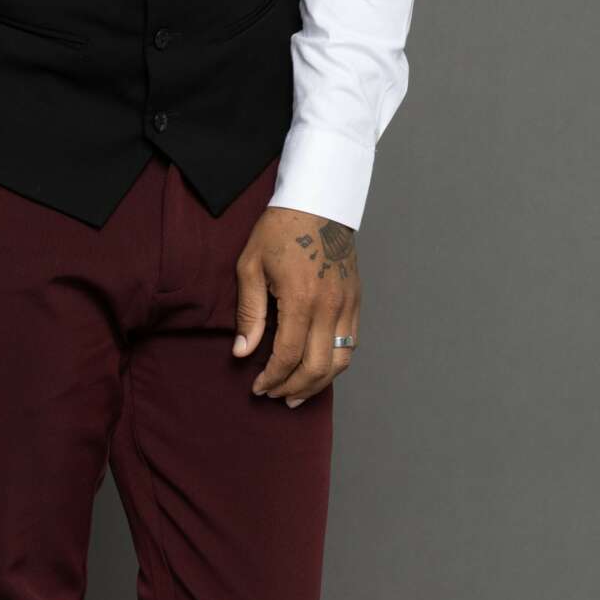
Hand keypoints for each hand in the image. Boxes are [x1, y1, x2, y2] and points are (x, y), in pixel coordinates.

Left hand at [232, 207, 360, 404]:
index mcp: (301, 299)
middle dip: (294, 388)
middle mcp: (330, 306)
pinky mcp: (356, 301)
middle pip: (317, 367)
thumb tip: (242, 352)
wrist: (318, 203)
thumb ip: (249, 313)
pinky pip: (351, 344)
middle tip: (274, 395)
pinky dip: (336, 364)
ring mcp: (348, 304)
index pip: (288, 356)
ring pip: (341, 361)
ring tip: (297, 395)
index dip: (272, 378)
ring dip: (318, 384)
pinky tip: (318, 370)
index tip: (258, 387)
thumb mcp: (251, 266)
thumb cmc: (279, 231)